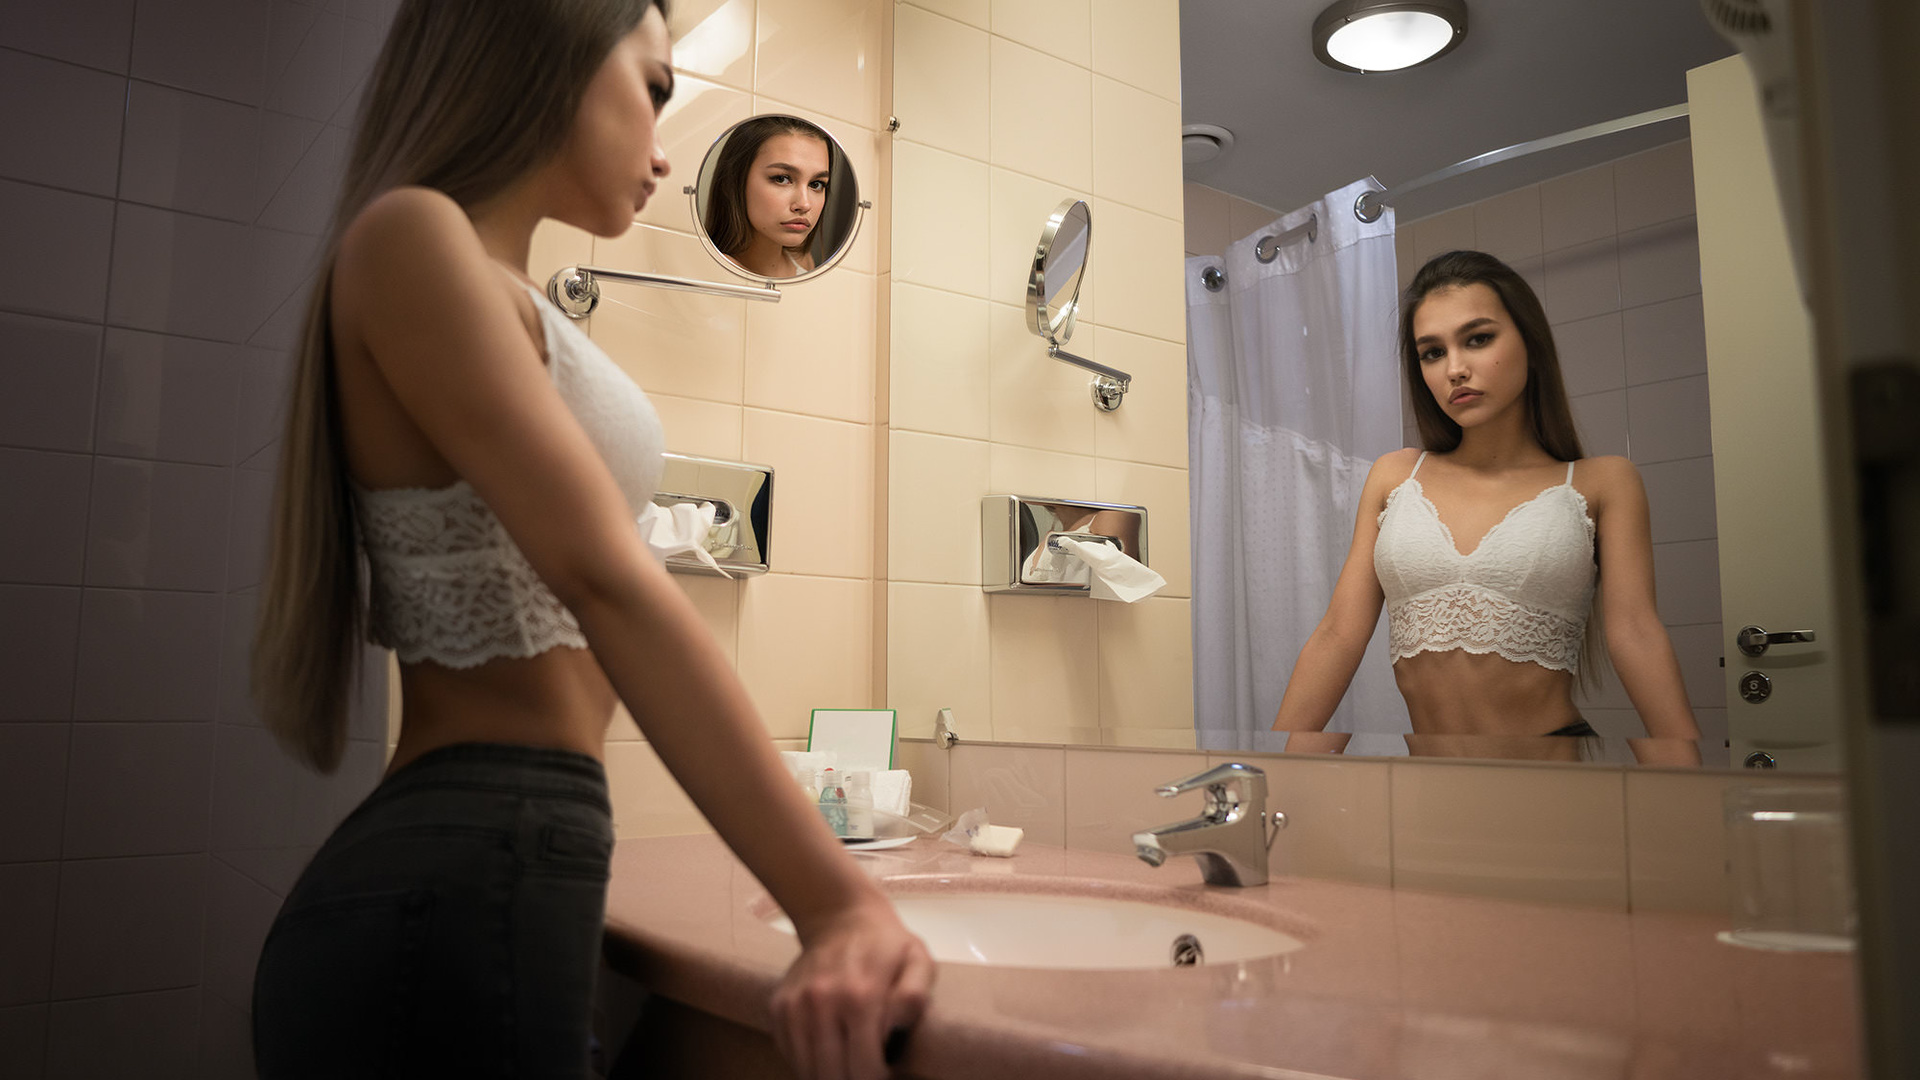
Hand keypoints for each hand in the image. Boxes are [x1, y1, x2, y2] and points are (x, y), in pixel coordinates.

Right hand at [769, 900, 934, 1079]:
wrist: (839, 915)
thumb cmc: (886, 945)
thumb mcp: (917, 962)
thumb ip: (914, 998)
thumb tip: (895, 1032)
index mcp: (860, 997)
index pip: (864, 1069)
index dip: (878, 1079)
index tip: (885, 1071)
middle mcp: (821, 1003)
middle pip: (832, 1076)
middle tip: (865, 1070)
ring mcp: (794, 1005)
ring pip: (807, 1070)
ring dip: (828, 1074)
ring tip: (847, 1064)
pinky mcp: (778, 1006)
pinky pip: (789, 1054)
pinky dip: (807, 1062)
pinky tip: (827, 1051)